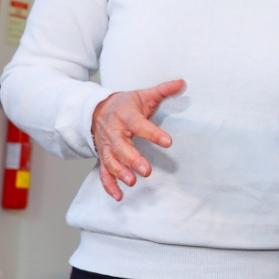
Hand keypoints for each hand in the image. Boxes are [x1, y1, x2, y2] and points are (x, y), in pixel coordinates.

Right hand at [91, 79, 184, 200]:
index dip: (153, 133)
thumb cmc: (125, 104)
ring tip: (132, 182)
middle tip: (146, 170)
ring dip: (120, 172)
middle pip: (121, 147)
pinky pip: (103, 172)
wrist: (95, 109)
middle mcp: (113, 132)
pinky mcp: (103, 156)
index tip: (168, 142)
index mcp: (126, 116)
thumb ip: (162, 90)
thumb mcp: (143, 95)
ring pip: (110, 160)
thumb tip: (182, 82)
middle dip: (132, 159)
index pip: (140, 125)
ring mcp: (106, 146)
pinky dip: (109, 185)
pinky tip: (119, 196)